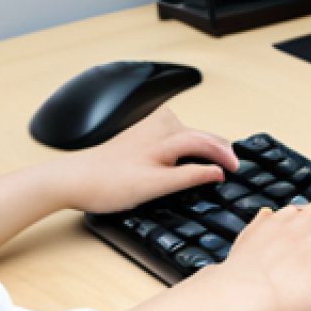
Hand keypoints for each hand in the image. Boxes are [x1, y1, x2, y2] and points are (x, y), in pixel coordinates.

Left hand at [62, 107, 237, 215]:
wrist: (74, 179)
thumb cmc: (108, 183)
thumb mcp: (157, 186)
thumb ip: (191, 176)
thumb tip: (218, 172)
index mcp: (167, 134)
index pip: (207, 142)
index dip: (225, 156)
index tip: (236, 169)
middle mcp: (161, 124)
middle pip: (202, 135)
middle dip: (219, 150)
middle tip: (232, 168)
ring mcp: (152, 126)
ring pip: (190, 135)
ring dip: (204, 148)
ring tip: (216, 164)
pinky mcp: (145, 132)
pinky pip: (177, 136)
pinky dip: (189, 147)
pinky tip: (190, 158)